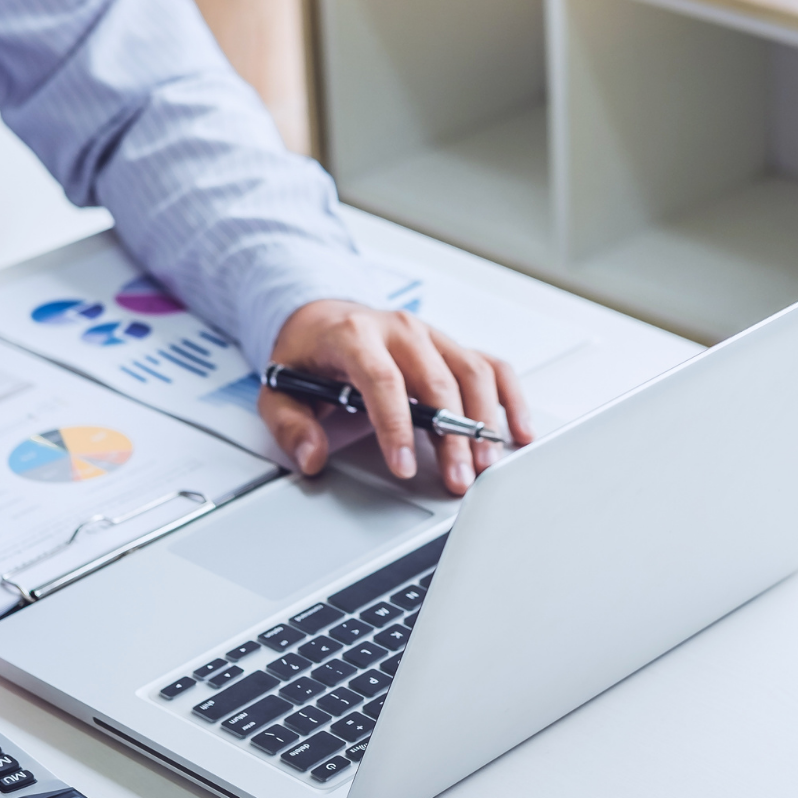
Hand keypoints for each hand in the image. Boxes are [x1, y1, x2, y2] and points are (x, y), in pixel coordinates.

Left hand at [259, 301, 533, 494]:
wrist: (324, 318)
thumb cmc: (308, 354)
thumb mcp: (279, 389)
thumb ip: (291, 426)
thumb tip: (312, 457)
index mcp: (353, 335)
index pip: (382, 379)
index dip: (396, 425)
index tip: (405, 466)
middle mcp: (399, 329)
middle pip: (436, 382)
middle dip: (451, 436)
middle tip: (457, 479)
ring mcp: (431, 336)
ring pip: (471, 373)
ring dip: (483, 421)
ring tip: (486, 464)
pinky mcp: (451, 346)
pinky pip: (491, 367)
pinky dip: (509, 398)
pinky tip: (518, 430)